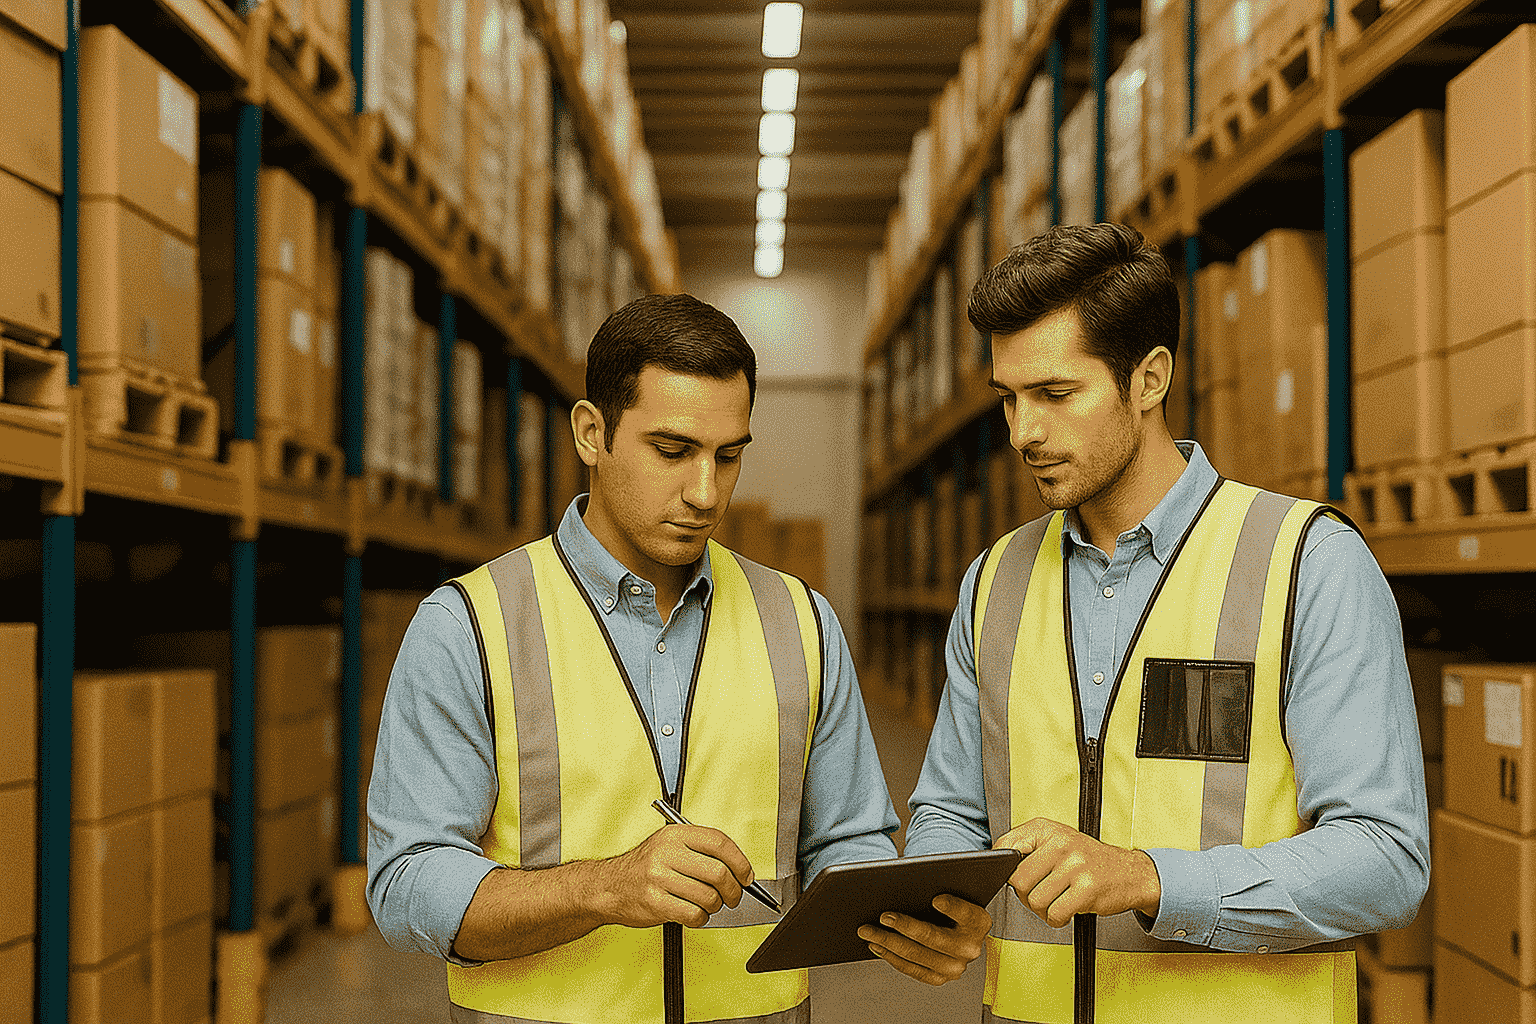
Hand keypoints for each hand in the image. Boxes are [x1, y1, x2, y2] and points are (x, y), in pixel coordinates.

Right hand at [600, 825, 752, 928]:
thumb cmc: (643, 868)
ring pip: (708, 897)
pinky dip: (700, 918)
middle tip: (732, 896)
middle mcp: (667, 853)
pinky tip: (692, 913)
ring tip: (707, 905)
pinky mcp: (655, 902)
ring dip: (715, 906)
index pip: (719, 842)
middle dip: (733, 890)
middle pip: (719, 872)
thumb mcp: (668, 846)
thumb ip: (700, 851)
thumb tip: (738, 867)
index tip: (746, 875)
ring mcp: (659, 878)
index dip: (740, 861)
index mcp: (675, 834)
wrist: (608, 887)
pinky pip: (694, 914)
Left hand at [857, 894, 990, 985]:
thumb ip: (941, 890)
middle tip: (883, 917)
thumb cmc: (952, 908)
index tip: (936, 899)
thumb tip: (910, 884)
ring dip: (888, 943)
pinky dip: (892, 958)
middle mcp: (970, 947)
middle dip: (903, 926)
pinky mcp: (940, 977)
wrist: (961, 933)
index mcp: (978, 921)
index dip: (952, 907)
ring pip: (917, 955)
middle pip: (933, 937)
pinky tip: (878, 946)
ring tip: (869, 932)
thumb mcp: (955, 894)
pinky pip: (912, 970)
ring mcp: (955, 967)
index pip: (965, 912)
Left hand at [996, 817, 1160, 927]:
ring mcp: (1075, 865)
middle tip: (1042, 894)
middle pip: (1018, 880)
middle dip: (1025, 895)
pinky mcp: (1087, 888)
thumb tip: (995, 864)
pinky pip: (1055, 914)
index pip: (1005, 847)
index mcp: (1046, 829)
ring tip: (1057, 902)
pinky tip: (1068, 909)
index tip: (1015, 876)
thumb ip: (1026, 848)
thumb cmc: (1086, 861)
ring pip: (1036, 900)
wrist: (1131, 873)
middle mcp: (1060, 843)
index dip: (1003, 868)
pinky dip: (1058, 919)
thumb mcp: (1056, 842)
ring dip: (1043, 910)